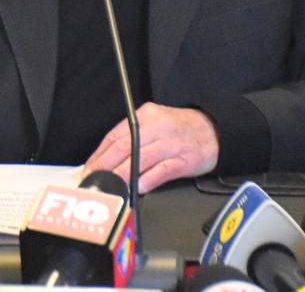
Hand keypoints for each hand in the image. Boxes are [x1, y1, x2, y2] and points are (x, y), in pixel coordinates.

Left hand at [84, 103, 218, 193]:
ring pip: (140, 159)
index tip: (89, 166)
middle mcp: (158, 127)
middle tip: (94, 178)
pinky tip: (137, 187)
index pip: (116, 135)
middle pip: (125, 146)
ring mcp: (171, 144)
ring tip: (110, 185)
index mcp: (146, 116)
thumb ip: (134, 137)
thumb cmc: (181, 129)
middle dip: (105, 164)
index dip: (100, 153)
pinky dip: (147, 179)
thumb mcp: (155, 123)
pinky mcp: (184, 160)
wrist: (215, 130)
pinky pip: (162, 171)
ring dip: (122, 174)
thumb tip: (108, 158)